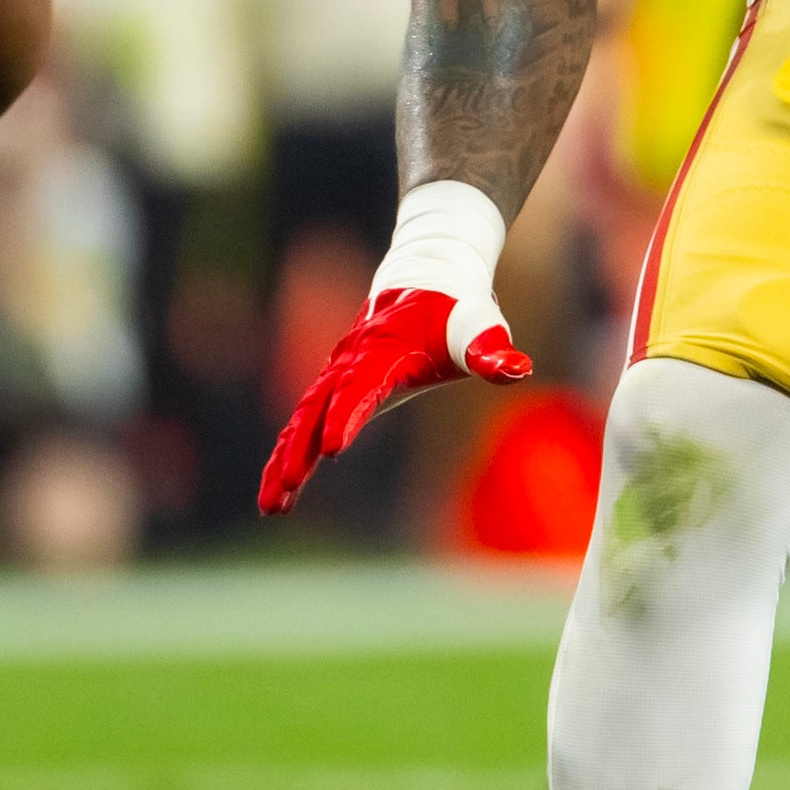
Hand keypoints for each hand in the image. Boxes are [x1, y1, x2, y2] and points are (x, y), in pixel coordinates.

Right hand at [259, 184, 533, 513]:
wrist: (426, 281)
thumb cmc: (457, 313)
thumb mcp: (479, 328)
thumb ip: (492, 353)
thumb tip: (518, 369)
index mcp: (382, 352)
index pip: (359, 387)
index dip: (346, 415)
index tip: (333, 448)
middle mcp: (349, 363)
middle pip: (315, 410)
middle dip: (299, 450)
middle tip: (287, 488)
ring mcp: (335, 375)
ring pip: (300, 421)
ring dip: (284, 461)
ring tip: (271, 507)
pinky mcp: (332, 387)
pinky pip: (301, 423)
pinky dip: (288, 454)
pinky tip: (280, 493)